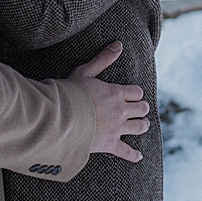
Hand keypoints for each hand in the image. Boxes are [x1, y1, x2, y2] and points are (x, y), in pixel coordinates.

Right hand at [70, 41, 149, 163]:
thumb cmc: (69, 93)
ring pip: (140, 127)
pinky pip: (126, 151)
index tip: (132, 95)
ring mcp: (116, 128)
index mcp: (115, 93)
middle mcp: (120, 110)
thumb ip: (103, 59)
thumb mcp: (85, 71)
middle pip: (142, 108)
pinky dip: (133, 154)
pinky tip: (138, 156)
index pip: (136, 92)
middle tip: (139, 109)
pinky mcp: (109, 144)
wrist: (59, 118)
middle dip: (141, 108)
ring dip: (142, 125)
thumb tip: (118, 45)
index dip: (135, 93)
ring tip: (142, 125)